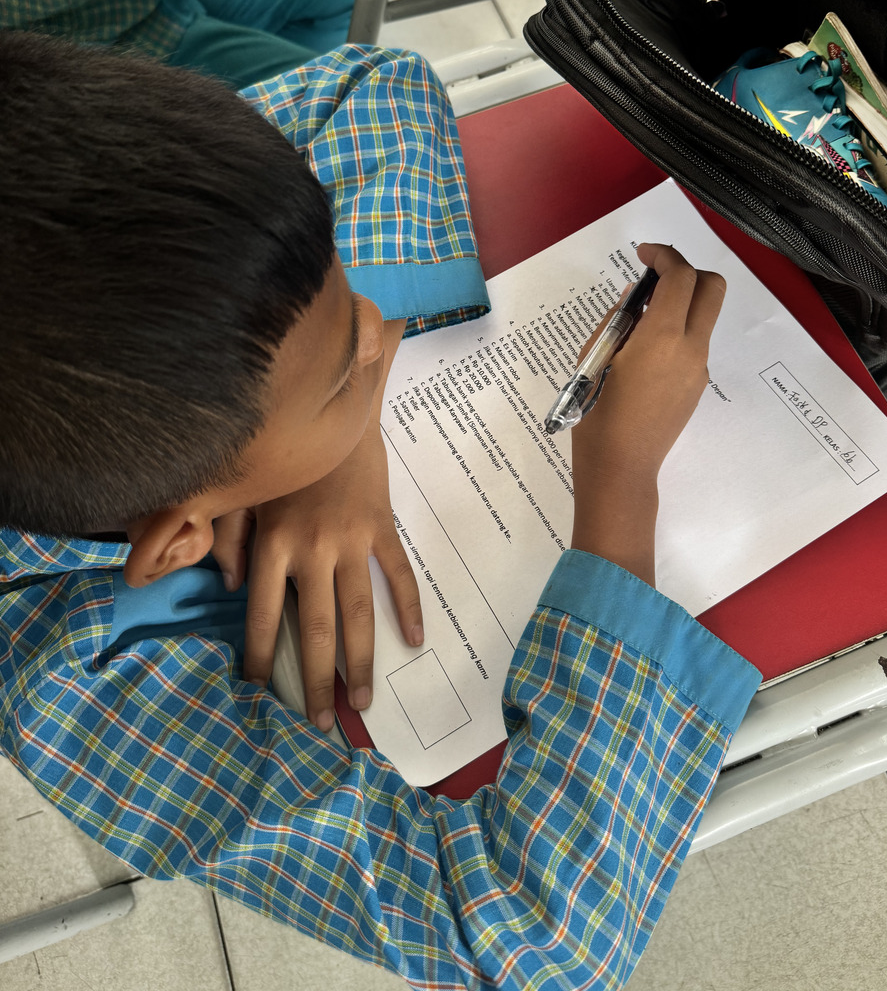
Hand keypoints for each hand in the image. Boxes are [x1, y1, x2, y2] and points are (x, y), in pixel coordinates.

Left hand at [244, 419, 422, 731]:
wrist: (335, 405)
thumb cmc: (283, 452)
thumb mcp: (243, 491)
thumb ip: (227, 538)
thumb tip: (226, 588)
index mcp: (272, 541)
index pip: (262, 613)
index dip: (261, 656)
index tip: (261, 692)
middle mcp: (311, 548)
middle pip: (314, 627)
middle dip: (317, 680)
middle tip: (322, 723)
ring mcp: (352, 539)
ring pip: (358, 612)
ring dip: (362, 661)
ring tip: (364, 702)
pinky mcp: (382, 527)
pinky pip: (399, 574)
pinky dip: (410, 607)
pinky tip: (417, 641)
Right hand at [570, 243, 725, 583]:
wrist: (621, 467)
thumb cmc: (597, 413)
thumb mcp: (594, 359)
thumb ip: (617, 321)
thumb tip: (635, 299)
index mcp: (662, 337)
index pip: (679, 276)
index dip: (664, 255)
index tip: (643, 254)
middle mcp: (691, 347)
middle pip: (712, 287)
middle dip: (686, 271)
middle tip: (655, 276)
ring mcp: (699, 368)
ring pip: (705, 315)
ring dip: (681, 302)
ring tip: (639, 318)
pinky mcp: (698, 384)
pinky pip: (695, 341)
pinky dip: (677, 328)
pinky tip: (644, 349)